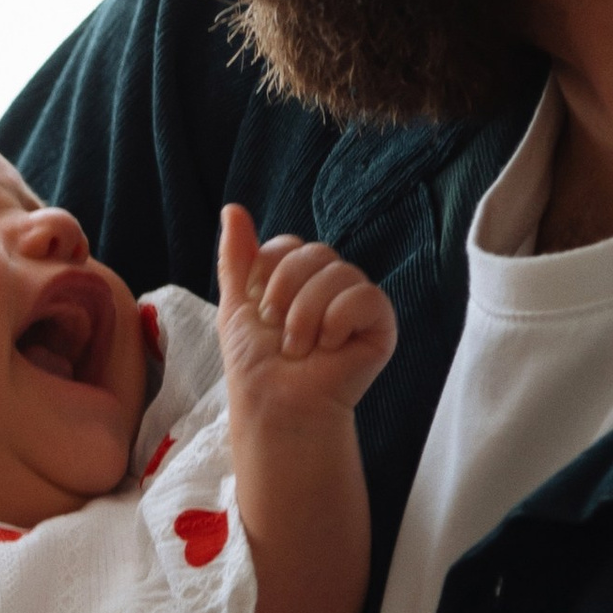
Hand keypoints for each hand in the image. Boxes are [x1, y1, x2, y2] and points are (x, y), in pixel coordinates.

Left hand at [218, 205, 396, 417]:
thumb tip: (232, 208)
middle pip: (315, 253)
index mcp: (297, 279)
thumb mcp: (235, 306)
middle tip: (279, 335)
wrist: (276, 405)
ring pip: (340, 272)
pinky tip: (330, 348)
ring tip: (300, 349)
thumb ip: (236, 258)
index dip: (269, 273)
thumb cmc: (256, 365)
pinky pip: (366, 296)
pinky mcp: (379, 325)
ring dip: (307, 314)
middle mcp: (330, 286)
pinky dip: (338, 321)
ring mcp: (356, 304)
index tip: (260, 311)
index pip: (289, 246)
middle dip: (286, 294)